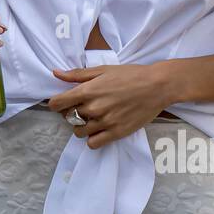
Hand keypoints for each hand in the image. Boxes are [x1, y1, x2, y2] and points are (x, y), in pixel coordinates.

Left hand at [47, 60, 173, 148]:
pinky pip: (93, 144)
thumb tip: (56, 74)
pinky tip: (99, 129)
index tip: (62, 102)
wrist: (157, 86)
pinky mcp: (116, 133)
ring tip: (92, 118)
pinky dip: (92, 138)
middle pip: (67, 117)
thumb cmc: (130, 75)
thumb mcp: (103, 70)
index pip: (56, 104)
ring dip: (81, 126)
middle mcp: (93, 108)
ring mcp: (104, 122)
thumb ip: (77, 74)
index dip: (56, 103)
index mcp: (87, 91)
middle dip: (70, 112)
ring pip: (78, 132)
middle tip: (83, 107)